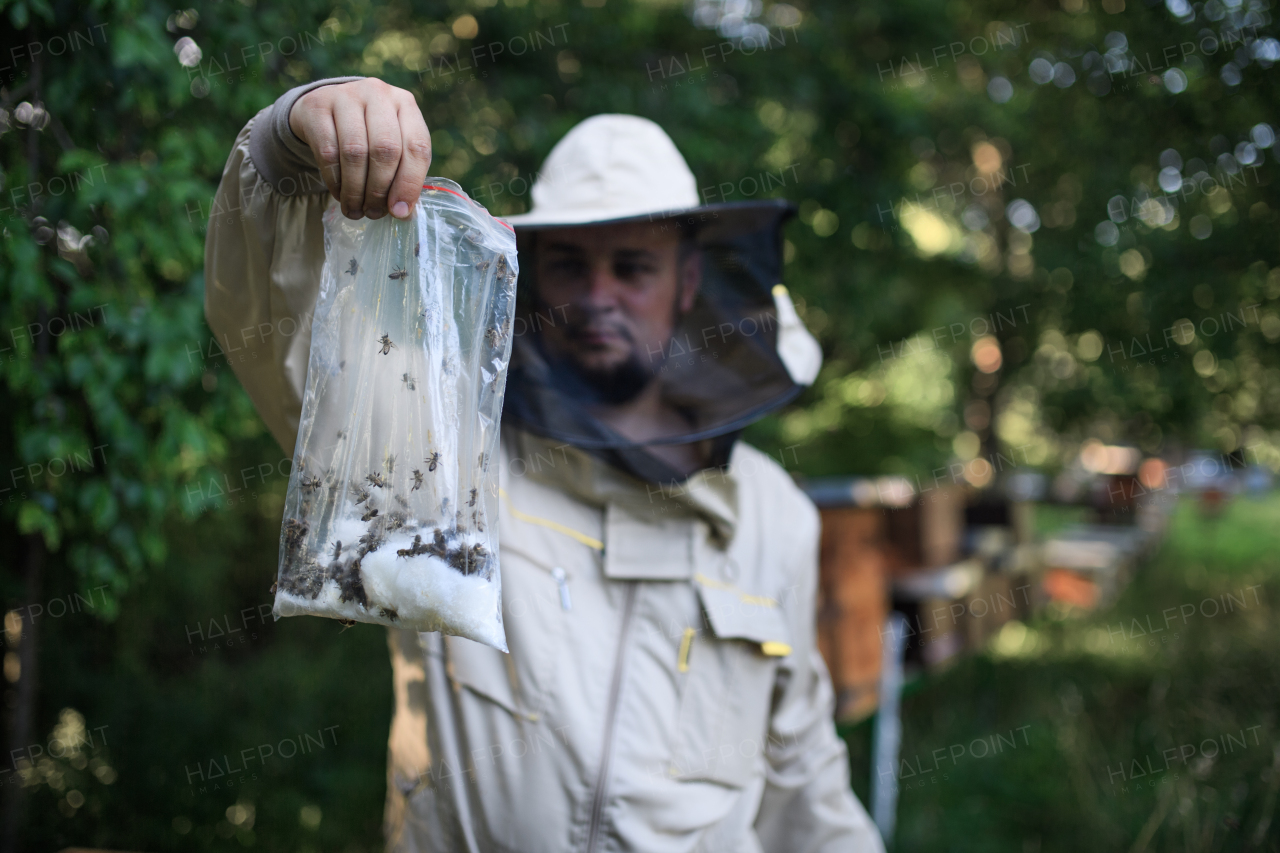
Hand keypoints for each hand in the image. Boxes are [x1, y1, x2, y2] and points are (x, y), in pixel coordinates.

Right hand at [289, 78, 431, 220]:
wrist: (324, 108)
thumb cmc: (367, 132)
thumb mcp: (392, 144)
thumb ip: (402, 171)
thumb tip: (402, 211)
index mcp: (405, 104)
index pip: (417, 146)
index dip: (409, 183)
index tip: (399, 212)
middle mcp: (378, 93)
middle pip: (385, 150)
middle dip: (380, 190)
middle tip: (374, 213)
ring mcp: (346, 95)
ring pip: (355, 152)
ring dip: (356, 190)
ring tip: (356, 210)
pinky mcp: (317, 105)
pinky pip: (328, 152)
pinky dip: (335, 181)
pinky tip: (339, 194)